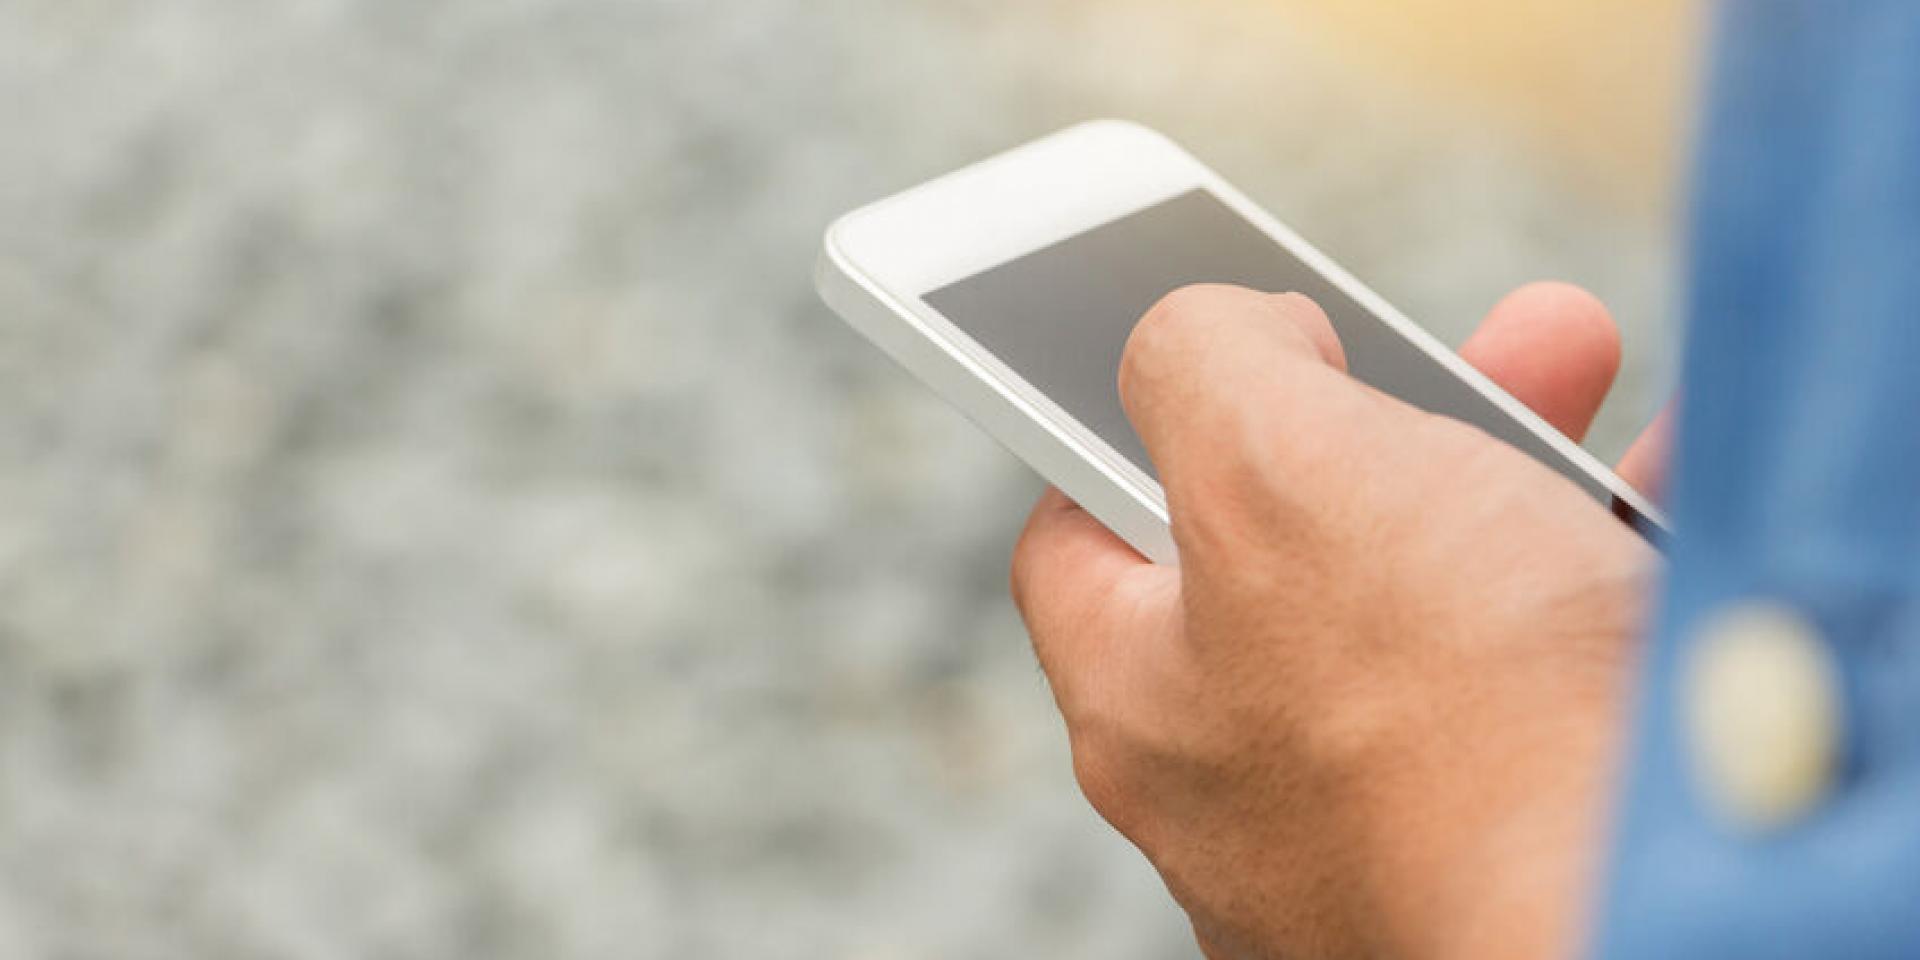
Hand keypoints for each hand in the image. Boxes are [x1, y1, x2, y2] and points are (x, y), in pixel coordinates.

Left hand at [1012, 283, 1668, 959]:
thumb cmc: (1450, 705)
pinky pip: (1545, 684)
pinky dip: (1600, 573)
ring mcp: (1378, 827)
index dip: (1135, 421)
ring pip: (1434, 610)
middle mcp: (1242, 786)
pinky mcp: (1511, 844)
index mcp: (1140, 699)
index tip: (1227, 357)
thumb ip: (1203, 362)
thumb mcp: (1277, 458)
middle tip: (1482, 341)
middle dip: (1392, 421)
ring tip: (1585, 377)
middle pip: (1288, 555)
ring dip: (1513, 477)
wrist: (1651, 913)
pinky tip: (1659, 498)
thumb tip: (1224, 336)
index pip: (1080, 536)